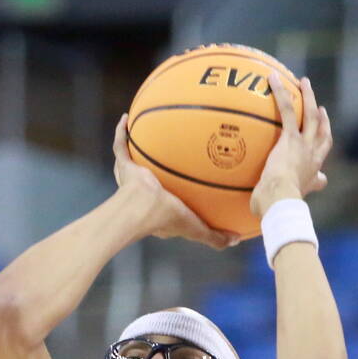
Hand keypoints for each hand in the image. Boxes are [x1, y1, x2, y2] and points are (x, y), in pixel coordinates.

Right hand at [112, 115, 237, 249]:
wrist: (141, 208)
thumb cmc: (167, 217)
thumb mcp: (196, 228)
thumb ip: (215, 235)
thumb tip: (237, 239)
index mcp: (161, 206)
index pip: (172, 197)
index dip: (181, 188)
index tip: (191, 178)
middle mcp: (146, 191)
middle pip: (155, 174)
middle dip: (161, 164)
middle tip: (174, 149)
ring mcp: (132, 178)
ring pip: (136, 159)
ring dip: (140, 146)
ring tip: (151, 128)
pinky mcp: (124, 167)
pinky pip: (120, 146)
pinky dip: (120, 133)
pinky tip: (126, 119)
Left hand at [251, 73, 332, 217]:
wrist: (281, 202)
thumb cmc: (274, 210)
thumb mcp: (275, 206)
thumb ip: (269, 202)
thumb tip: (256, 209)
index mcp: (312, 171)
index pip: (322, 152)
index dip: (324, 138)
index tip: (323, 129)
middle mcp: (312, 156)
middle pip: (321, 131)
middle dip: (321, 116)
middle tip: (319, 106)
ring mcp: (304, 145)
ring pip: (309, 115)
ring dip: (308, 96)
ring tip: (303, 82)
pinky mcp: (290, 139)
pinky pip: (287, 110)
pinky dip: (281, 93)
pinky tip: (272, 78)